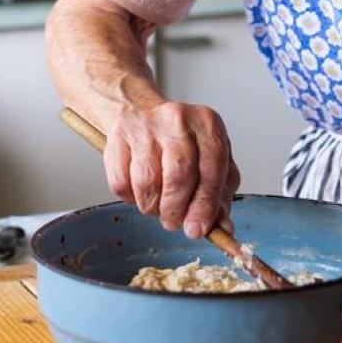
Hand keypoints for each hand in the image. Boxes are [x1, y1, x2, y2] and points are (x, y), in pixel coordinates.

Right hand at [104, 99, 240, 237]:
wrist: (142, 113)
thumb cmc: (182, 142)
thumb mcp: (210, 162)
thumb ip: (219, 197)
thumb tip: (223, 228)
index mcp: (207, 125)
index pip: (212, 170)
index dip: (204, 206)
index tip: (197, 229)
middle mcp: (178, 120)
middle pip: (178, 175)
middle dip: (175, 209)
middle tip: (174, 221)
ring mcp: (146, 126)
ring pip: (147, 180)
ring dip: (152, 205)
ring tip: (157, 204)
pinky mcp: (118, 135)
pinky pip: (121, 181)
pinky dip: (130, 197)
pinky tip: (139, 191)